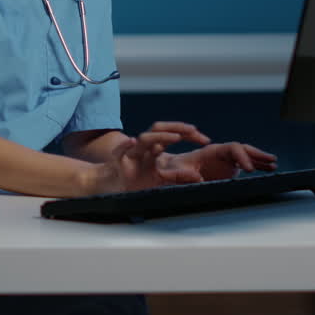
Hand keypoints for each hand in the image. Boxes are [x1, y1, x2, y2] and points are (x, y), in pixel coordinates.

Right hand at [95, 121, 212, 193]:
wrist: (110, 186)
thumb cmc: (134, 181)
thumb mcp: (159, 179)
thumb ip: (177, 176)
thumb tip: (198, 177)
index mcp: (154, 149)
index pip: (173, 134)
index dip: (188, 134)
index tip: (205, 139)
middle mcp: (144, 148)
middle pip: (160, 129)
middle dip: (178, 128)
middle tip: (195, 132)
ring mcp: (131, 153)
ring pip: (144, 139)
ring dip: (160, 136)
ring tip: (176, 137)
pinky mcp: (118, 162)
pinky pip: (120, 151)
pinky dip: (125, 146)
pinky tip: (132, 142)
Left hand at [156, 142, 278, 183]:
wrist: (167, 171)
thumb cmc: (169, 170)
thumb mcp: (173, 172)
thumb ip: (182, 174)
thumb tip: (197, 178)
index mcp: (209, 151)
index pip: (232, 148)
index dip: (242, 156)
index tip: (248, 168)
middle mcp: (219, 153)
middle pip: (242, 149)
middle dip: (257, 154)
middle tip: (271, 162)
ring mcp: (223, 160)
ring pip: (245, 155)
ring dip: (259, 158)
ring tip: (274, 164)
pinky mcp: (225, 167)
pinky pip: (244, 163)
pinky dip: (255, 165)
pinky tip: (267, 168)